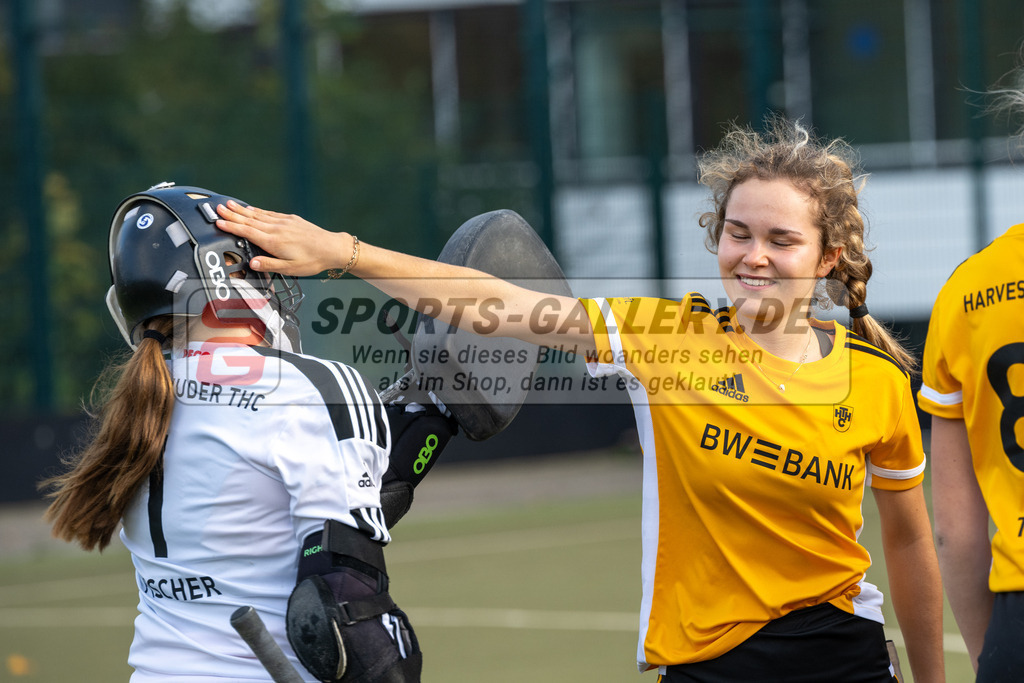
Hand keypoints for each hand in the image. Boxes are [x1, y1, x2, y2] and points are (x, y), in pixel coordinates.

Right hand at [215, 200, 348, 276]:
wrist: (332, 248)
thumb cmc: (313, 260)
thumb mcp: (290, 268)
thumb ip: (269, 265)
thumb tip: (253, 263)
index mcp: (274, 242)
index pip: (247, 232)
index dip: (231, 227)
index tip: (219, 222)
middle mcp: (277, 229)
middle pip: (249, 220)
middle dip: (232, 214)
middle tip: (218, 208)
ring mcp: (284, 222)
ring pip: (258, 215)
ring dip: (242, 210)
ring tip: (230, 204)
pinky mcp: (291, 219)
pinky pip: (270, 213)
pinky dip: (258, 211)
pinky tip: (252, 209)